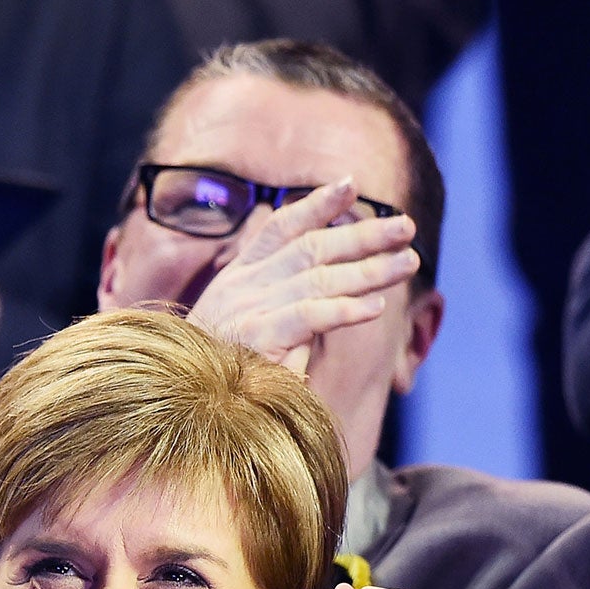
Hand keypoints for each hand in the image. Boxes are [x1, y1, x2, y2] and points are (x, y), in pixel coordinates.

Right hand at [186, 182, 418, 371]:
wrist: (181, 402)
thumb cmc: (217, 372)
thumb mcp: (244, 326)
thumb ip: (284, 305)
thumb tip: (334, 291)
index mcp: (240, 277)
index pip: (280, 229)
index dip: (316, 205)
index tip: (351, 186)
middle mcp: (244, 286)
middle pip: (312, 248)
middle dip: (362, 235)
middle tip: (406, 227)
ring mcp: (248, 309)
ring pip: (319, 279)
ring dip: (368, 270)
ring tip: (408, 263)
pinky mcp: (255, 339)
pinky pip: (308, 316)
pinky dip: (344, 310)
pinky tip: (375, 307)